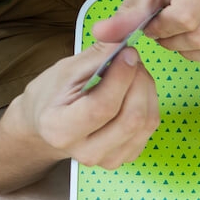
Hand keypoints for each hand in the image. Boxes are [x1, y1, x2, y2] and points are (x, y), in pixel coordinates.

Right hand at [5, 43, 159, 168]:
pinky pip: (151, 129)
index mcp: (60, 129)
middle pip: (131, 118)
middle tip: (133, 59)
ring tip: (134, 73)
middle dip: (139, 82)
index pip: (102, 107)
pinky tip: (135, 91)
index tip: (128, 53)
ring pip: (147, 124)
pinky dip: (149, 103)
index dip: (122, 77)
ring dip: (147, 90)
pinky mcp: (126, 158)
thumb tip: (128, 39)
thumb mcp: (67, 69)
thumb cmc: (54, 95)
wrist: (48, 126)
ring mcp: (108, 160)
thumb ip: (99, 56)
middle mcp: (85, 152)